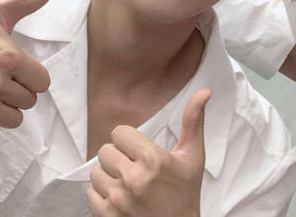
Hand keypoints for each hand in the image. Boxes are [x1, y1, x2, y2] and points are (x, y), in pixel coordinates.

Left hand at [87, 88, 209, 216]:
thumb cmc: (186, 194)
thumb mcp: (193, 157)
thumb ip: (193, 121)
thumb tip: (204, 91)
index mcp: (153, 160)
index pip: (119, 133)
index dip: (130, 142)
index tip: (141, 154)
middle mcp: (134, 179)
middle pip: (105, 151)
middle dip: (119, 158)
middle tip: (135, 170)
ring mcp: (119, 199)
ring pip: (96, 172)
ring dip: (109, 177)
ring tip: (128, 185)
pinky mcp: (108, 216)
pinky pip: (91, 194)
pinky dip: (103, 196)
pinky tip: (121, 200)